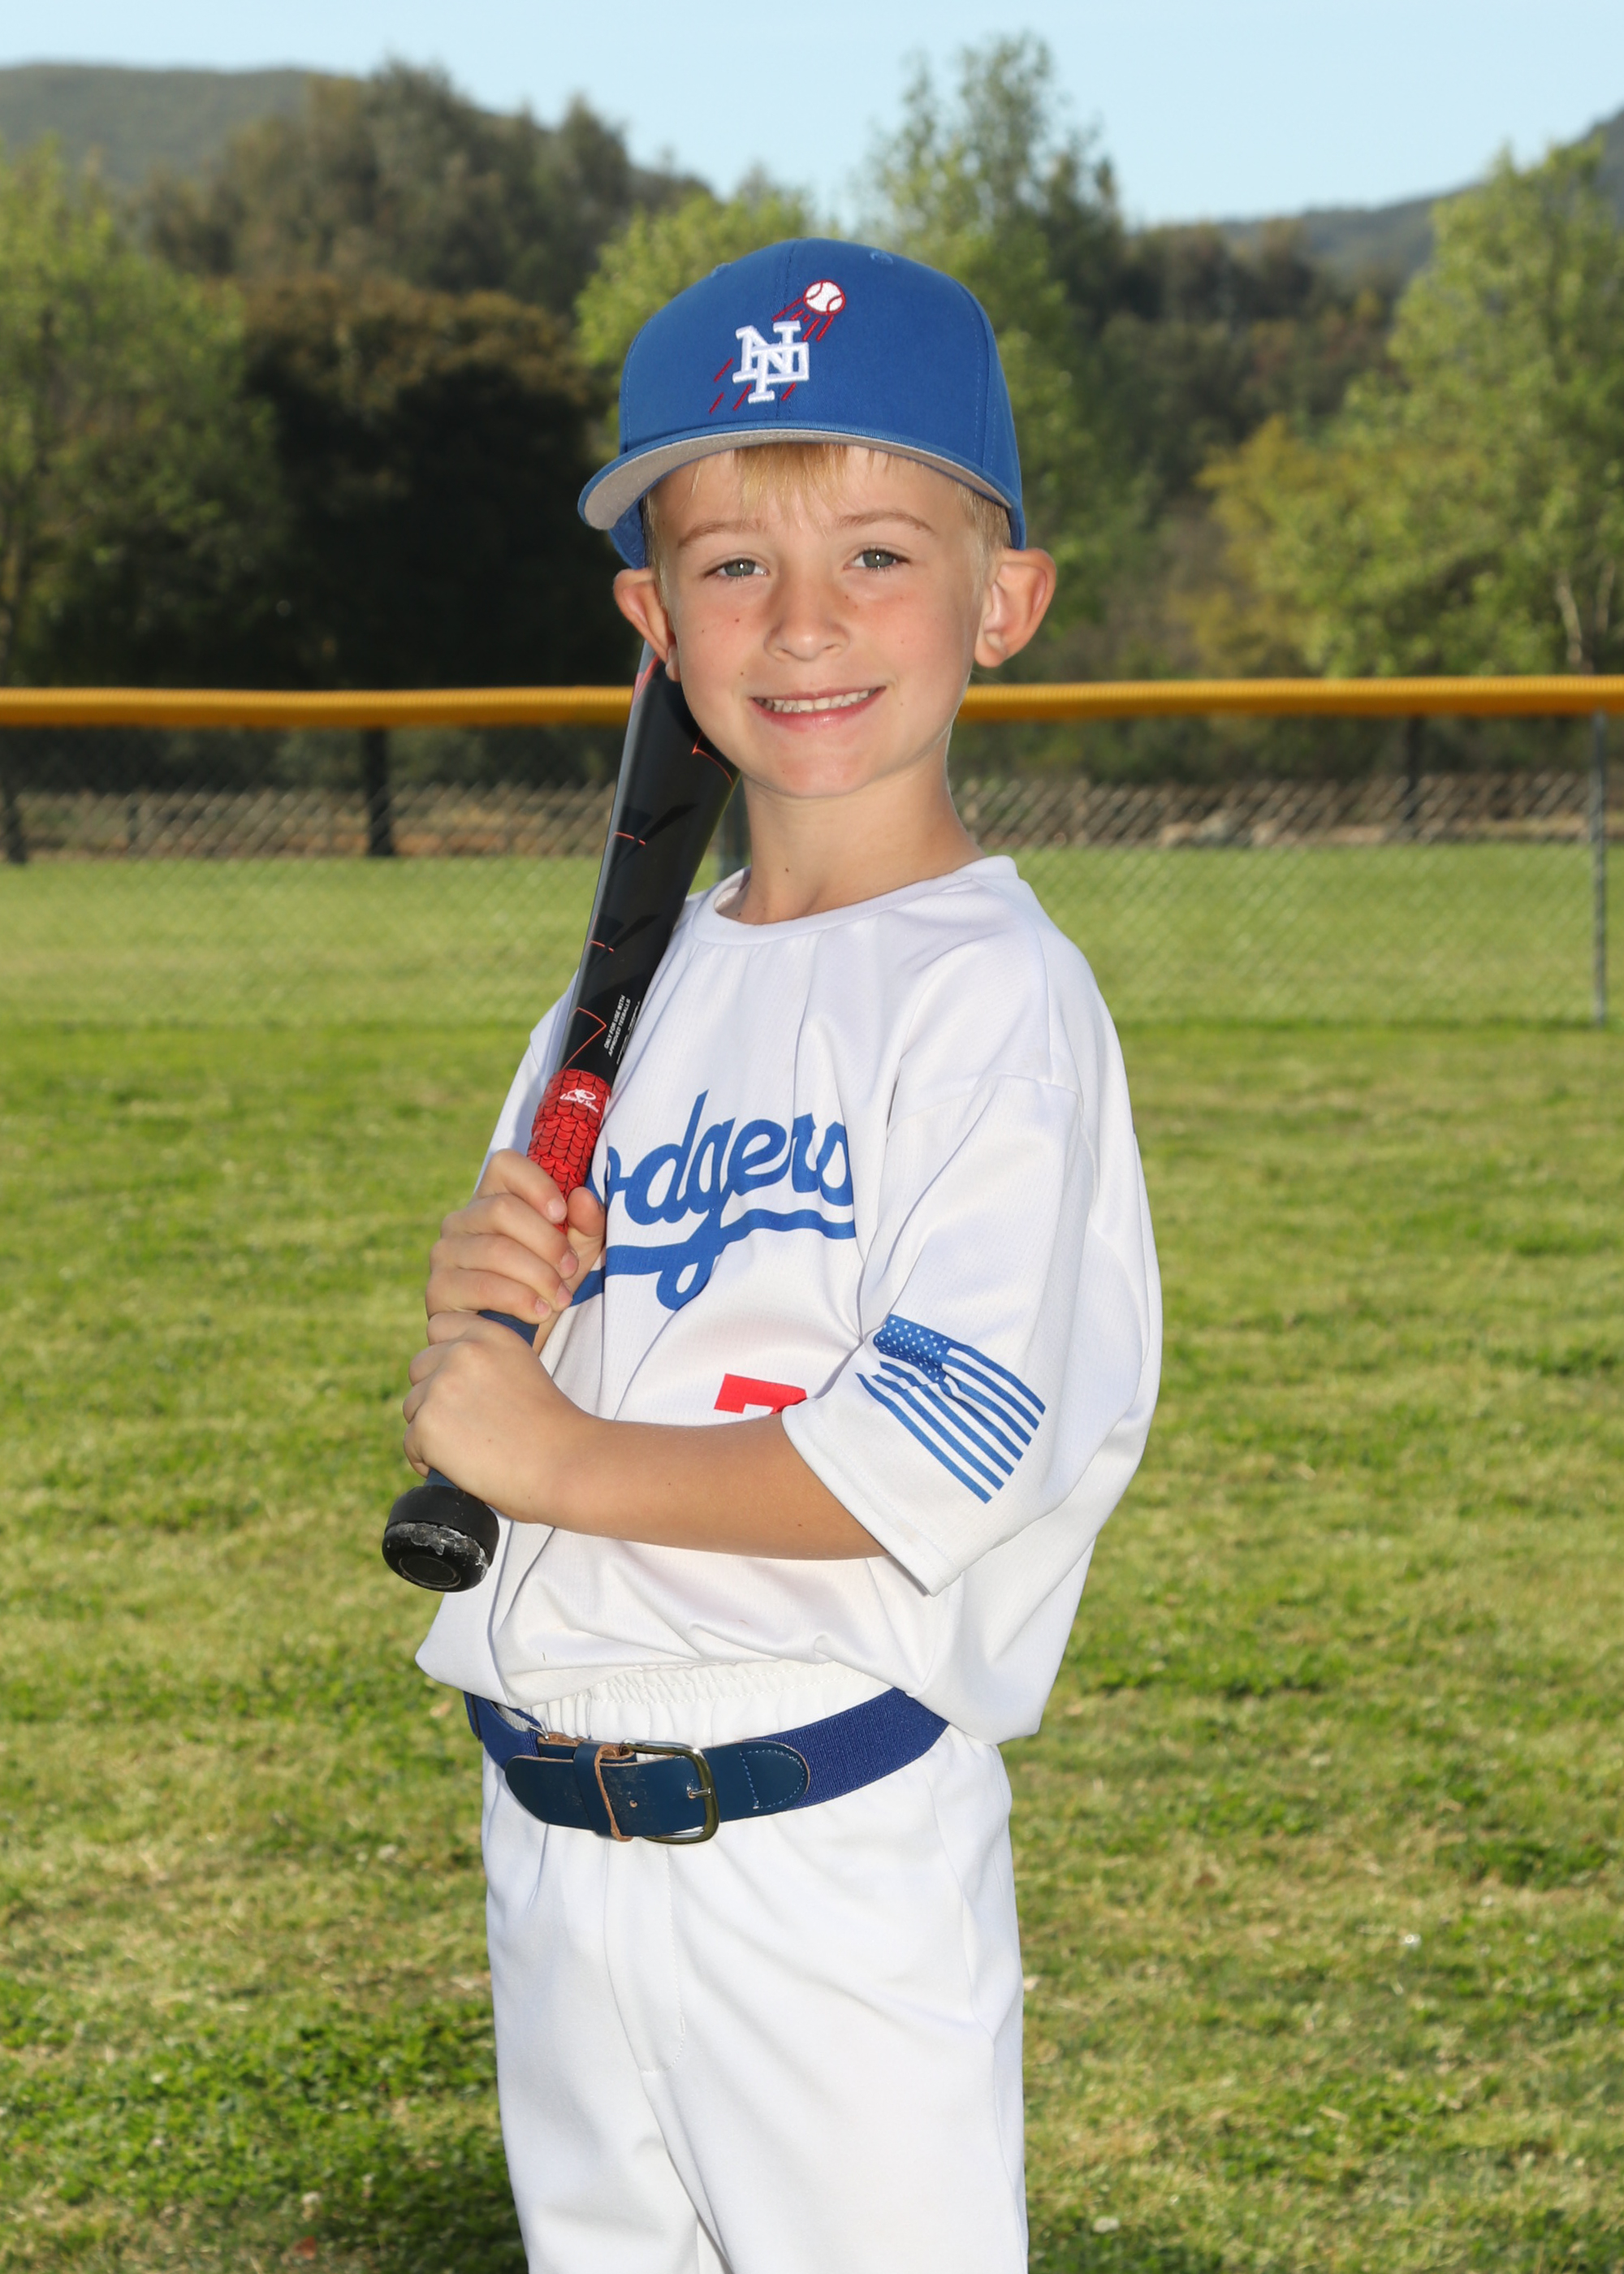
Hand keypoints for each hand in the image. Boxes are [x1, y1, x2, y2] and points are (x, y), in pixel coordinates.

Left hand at [402, 1312, 585, 1519]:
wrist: (563, 1464)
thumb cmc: (549, 1428)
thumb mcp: (521, 1369)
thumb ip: (484, 1359)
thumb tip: (443, 1372)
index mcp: (491, 1334)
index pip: (439, 1326)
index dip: (445, 1357)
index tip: (463, 1384)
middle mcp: (463, 1353)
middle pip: (419, 1368)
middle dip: (434, 1395)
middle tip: (469, 1424)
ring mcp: (442, 1387)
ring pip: (413, 1407)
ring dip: (432, 1429)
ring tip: (470, 1448)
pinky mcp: (428, 1425)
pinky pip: (410, 1443)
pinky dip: (429, 1460)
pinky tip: (462, 1466)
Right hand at [426, 1148, 605, 1343]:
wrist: (518, 1343)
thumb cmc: (547, 1287)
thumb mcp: (578, 1254)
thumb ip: (586, 1224)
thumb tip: (582, 1197)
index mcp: (492, 1198)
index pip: (505, 1164)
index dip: (536, 1183)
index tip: (562, 1213)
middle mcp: (461, 1220)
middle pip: (503, 1210)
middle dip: (547, 1242)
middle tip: (571, 1269)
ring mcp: (444, 1253)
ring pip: (496, 1250)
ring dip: (539, 1276)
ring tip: (561, 1298)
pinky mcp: (438, 1289)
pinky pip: (482, 1285)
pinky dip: (519, 1299)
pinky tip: (540, 1312)